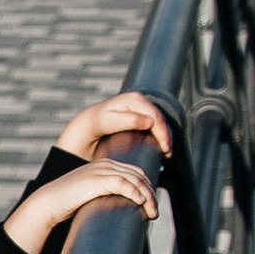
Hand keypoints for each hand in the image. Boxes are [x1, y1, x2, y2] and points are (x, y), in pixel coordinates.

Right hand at [2, 158, 155, 253]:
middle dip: (150, 193)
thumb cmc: (66, 204)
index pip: (135, 172)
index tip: (150, 203)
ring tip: (151, 213)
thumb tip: (118, 208)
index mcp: (104, 165)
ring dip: (147, 197)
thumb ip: (104, 195)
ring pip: (135, 179)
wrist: (47, 204)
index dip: (147, 187)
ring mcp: (101, 170)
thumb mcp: (90, 195)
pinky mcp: (97, 180)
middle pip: (138, 175)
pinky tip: (140, 204)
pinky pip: (123, 184)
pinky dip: (135, 193)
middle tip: (154, 212)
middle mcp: (105, 164)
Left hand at [56, 91, 172, 160]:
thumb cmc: (94, 125)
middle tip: (167, 154)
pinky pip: (154, 123)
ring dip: (164, 137)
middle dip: (165, 136)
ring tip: (166, 153)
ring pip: (159, 121)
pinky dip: (159, 135)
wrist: (86, 124)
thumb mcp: (108, 122)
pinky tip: (161, 147)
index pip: (154, 116)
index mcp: (133, 100)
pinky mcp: (139, 113)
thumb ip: (127, 121)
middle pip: (159, 118)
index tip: (164, 148)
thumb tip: (150, 122)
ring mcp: (139, 105)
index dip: (161, 133)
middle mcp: (138, 99)